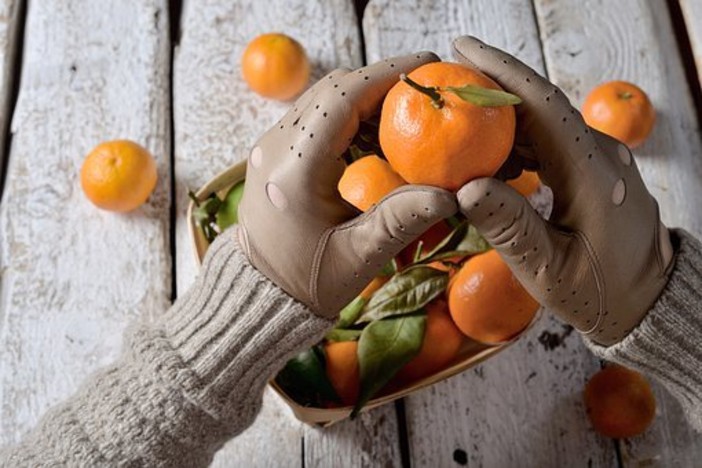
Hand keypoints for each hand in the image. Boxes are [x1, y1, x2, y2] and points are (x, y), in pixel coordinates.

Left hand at [238, 54, 456, 317]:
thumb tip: (451, 194)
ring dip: (365, 99)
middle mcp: (275, 148)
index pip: (342, 98)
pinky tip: (378, 137)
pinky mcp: (274, 153)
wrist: (262, 295)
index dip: (387, 74)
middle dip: (382, 83)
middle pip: (333, 90)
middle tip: (427, 91)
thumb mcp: (359, 257)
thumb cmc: (309, 283)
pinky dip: (349, 116)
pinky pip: (314, 117)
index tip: (429, 64)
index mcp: (294, 170)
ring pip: (323, 99)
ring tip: (407, 115)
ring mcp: (270, 147)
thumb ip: (401, 220)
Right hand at [452, 36, 673, 344]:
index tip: (463, 49)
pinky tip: (487, 150)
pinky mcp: (593, 170)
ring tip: (456, 114)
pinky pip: (550, 142)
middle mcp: (599, 154)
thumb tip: (464, 187)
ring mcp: (599, 160)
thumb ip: (509, 226)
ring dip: (501, 114)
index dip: (501, 73)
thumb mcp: (547, 268)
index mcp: (590, 172)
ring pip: (544, 122)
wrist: (647, 302)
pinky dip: (516, 139)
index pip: (542, 105)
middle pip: (540, 105)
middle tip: (445, 81)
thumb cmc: (598, 292)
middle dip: (492, 86)